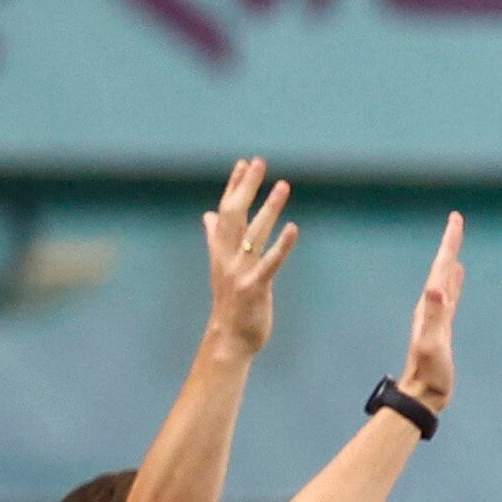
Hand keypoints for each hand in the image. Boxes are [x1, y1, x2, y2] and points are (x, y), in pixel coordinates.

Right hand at [202, 158, 297, 356]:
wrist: (229, 338)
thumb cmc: (230, 303)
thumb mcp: (220, 266)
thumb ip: (215, 239)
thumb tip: (208, 216)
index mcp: (220, 250)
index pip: (225, 211)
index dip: (234, 187)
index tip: (243, 164)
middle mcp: (227, 256)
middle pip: (235, 214)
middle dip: (247, 187)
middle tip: (259, 162)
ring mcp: (240, 271)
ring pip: (255, 232)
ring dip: (269, 208)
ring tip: (283, 186)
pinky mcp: (255, 287)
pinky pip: (270, 262)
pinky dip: (282, 245)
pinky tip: (294, 228)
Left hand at [397, 212, 465, 411]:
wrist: (423, 393)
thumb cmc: (430, 373)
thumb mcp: (432, 344)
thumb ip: (433, 316)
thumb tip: (435, 288)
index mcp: (430, 305)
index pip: (441, 267)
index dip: (449, 244)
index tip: (456, 220)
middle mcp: (430, 305)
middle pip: (442, 267)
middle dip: (450, 244)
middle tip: (456, 221)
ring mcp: (436, 314)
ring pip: (445, 278)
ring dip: (450, 259)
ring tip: (456, 243)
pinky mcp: (443, 324)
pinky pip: (451, 294)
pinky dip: (454, 280)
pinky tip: (457, 275)